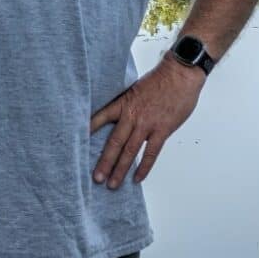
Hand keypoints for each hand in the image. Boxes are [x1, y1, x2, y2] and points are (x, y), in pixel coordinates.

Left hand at [90, 55, 204, 187]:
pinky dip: (144, 167)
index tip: (77, 143)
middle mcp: (133, 115)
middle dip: (104, 162)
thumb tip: (124, 120)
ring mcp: (147, 124)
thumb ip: (130, 105)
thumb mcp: (138, 88)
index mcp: (125, 102)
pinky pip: (151, 153)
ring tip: (112, 184)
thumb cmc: (162, 78)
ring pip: (130, 151)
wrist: (181, 73)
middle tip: (96, 178)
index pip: (102, 117)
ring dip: (120, 169)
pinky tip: (137, 178)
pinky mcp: (162, 129)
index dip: (90, 130)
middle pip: (114, 142)